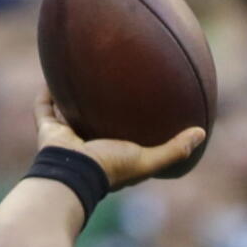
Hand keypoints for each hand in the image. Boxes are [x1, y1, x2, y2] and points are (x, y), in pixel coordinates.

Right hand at [33, 87, 204, 189]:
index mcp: (112, 155)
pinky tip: (52, 72)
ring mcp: (67, 139)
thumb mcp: (148, 160)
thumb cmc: (111, 169)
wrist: (74, 174)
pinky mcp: (48, 131)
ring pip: (69, 115)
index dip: (133, 127)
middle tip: (110, 87)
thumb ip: (175, 149)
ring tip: (80, 76)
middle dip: (101, 110)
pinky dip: (46, 93)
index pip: (125, 140)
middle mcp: (89, 146)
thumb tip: (202, 133)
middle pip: (95, 124)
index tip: (143, 110)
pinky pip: (44, 108)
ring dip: (73, 99)